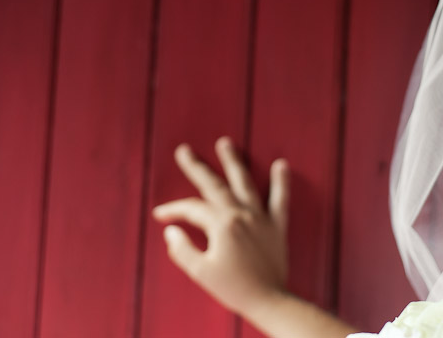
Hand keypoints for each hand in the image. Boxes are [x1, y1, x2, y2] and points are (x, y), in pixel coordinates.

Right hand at [152, 137, 289, 317]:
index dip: (174, 209)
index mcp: (222, 224)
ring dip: (234, 162)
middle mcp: (241, 214)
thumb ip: (183, 249)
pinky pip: (280, 200)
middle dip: (197, 167)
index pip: (193, 209)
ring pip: (245, 183)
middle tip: (184, 151)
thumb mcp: (201, 272)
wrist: (267, 300)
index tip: (161, 214)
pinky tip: (282, 164)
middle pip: (215, 185)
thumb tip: (171, 230)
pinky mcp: (277, 226)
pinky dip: (282, 182)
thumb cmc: (234, 288)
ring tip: (226, 143)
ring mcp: (260, 217)